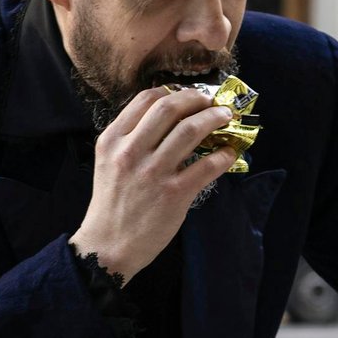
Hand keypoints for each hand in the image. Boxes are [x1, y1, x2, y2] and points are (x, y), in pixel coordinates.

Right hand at [69, 86, 238, 281]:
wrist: (108, 246)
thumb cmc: (112, 205)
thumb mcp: (108, 163)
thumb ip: (130, 139)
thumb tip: (167, 118)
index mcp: (113, 140)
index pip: (146, 99)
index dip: (173, 91)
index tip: (188, 95)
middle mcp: (131, 151)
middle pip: (170, 107)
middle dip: (197, 99)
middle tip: (211, 101)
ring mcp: (154, 172)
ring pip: (191, 130)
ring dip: (214, 118)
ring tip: (225, 117)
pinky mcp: (174, 194)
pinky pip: (207, 165)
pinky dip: (224, 154)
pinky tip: (229, 152)